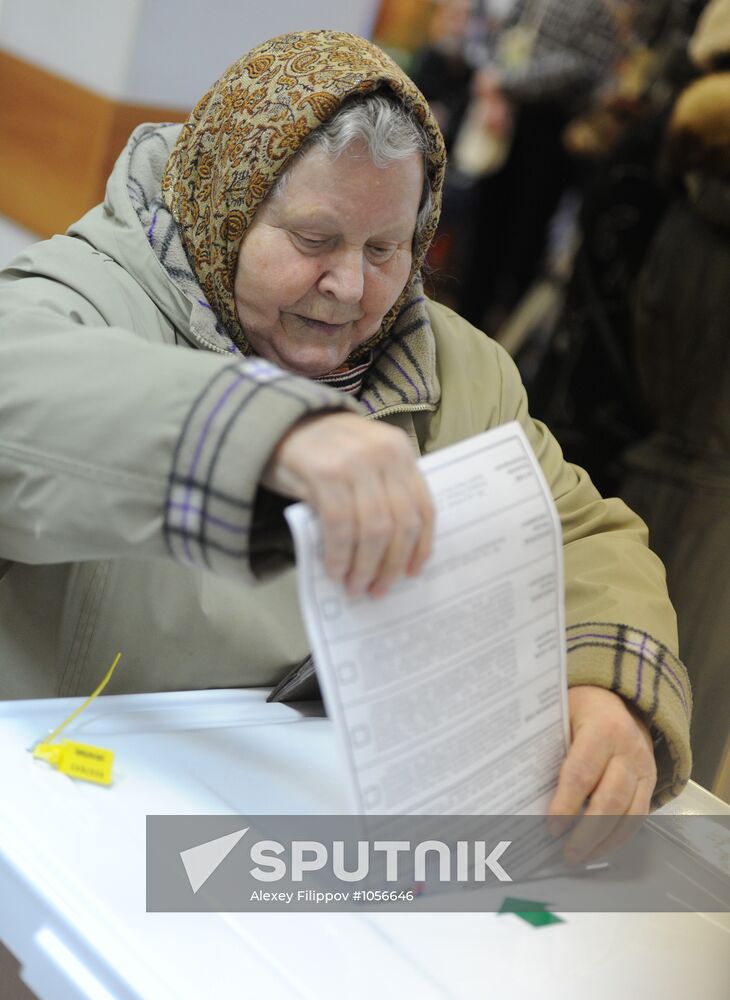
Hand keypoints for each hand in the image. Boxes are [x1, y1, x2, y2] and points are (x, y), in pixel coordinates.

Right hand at [262, 412, 433, 596]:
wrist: (272, 422)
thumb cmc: (319, 451)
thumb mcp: (362, 462)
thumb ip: (381, 492)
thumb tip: (391, 552)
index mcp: (400, 450)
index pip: (423, 506)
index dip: (420, 546)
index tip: (412, 573)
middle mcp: (383, 453)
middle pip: (400, 523)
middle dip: (391, 564)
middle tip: (378, 590)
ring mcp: (355, 461)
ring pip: (374, 529)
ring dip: (365, 566)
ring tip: (354, 586)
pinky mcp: (325, 472)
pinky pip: (341, 526)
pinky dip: (340, 555)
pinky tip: (335, 570)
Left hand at [547, 686, 656, 861]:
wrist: (619, 698)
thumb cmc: (579, 707)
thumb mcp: (560, 713)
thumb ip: (547, 744)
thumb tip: (520, 787)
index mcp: (602, 727)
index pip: (582, 771)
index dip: (567, 802)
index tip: (551, 826)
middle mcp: (628, 748)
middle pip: (610, 798)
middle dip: (587, 831)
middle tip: (567, 852)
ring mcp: (643, 766)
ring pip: (630, 812)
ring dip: (605, 840)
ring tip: (581, 856)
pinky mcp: (650, 781)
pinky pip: (639, 814)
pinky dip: (619, 836)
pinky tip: (600, 847)